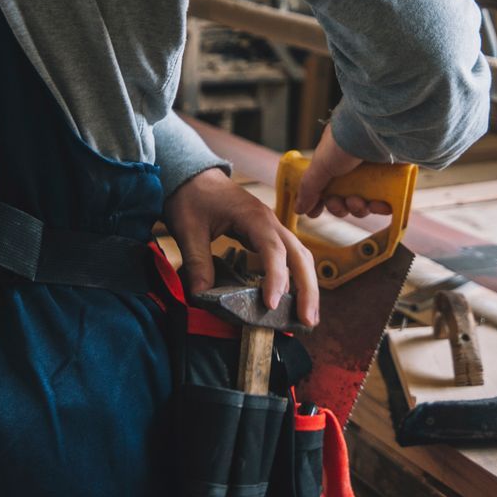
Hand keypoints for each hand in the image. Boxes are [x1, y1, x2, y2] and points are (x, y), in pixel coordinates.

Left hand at [164, 168, 320, 325]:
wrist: (192, 174)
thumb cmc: (191, 196)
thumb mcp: (188, 229)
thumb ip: (197, 262)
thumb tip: (202, 297)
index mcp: (254, 217)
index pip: (274, 251)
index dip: (276, 279)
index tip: (271, 304)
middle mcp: (271, 222)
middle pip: (300, 256)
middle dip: (307, 289)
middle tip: (307, 321)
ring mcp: (272, 227)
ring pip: (301, 257)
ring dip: (308, 286)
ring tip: (308, 317)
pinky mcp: (267, 234)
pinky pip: (290, 256)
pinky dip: (297, 277)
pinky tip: (295, 299)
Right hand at [295, 123, 394, 219]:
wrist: (378, 129)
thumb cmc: (346, 140)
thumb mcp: (321, 164)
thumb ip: (309, 188)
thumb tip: (299, 209)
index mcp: (335, 161)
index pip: (326, 188)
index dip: (322, 202)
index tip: (316, 213)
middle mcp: (354, 167)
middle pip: (345, 199)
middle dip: (340, 207)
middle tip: (339, 203)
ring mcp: (375, 173)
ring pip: (364, 203)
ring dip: (358, 209)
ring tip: (359, 202)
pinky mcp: (393, 179)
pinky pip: (386, 201)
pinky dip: (381, 208)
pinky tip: (380, 205)